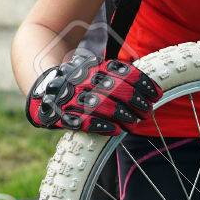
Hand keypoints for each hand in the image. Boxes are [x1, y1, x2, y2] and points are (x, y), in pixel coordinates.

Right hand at [26, 54, 161, 135]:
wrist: (42, 86)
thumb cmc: (80, 83)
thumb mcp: (98, 73)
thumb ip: (119, 78)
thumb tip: (150, 89)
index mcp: (97, 69)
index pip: (126, 74)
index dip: (144, 84)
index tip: (156, 95)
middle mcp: (87, 81)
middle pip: (119, 90)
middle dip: (137, 102)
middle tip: (146, 111)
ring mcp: (75, 97)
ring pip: (105, 106)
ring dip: (124, 115)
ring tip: (133, 123)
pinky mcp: (65, 114)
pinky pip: (85, 121)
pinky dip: (103, 126)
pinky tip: (116, 131)